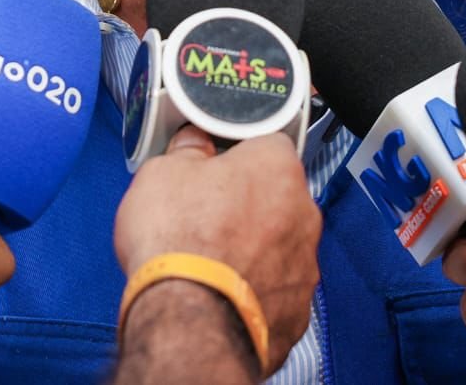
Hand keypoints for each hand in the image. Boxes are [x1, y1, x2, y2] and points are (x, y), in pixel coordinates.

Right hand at [114, 127, 320, 375]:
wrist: (188, 322)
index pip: (263, 144)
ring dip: (252, 250)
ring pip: (278, 246)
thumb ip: (186, 152)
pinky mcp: (297, 310)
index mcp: (276, 167)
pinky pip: (276, 291)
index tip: (209, 169)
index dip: (231, 156)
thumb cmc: (179, 246)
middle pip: (275, 197)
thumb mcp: (161, 173)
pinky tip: (220, 295)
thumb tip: (191, 146)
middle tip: (203, 217)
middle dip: (244, 206)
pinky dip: (253, 292)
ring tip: (208, 263)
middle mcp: (302, 213)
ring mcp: (304, 266)